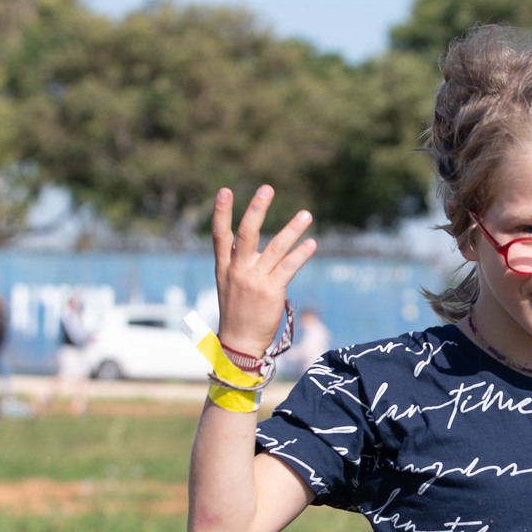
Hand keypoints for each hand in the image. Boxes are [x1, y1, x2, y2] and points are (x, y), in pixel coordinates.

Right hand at [212, 185, 316, 355]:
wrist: (240, 342)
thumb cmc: (237, 312)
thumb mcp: (229, 284)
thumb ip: (238, 261)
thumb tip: (251, 242)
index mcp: (224, 267)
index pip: (220, 235)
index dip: (222, 212)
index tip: (225, 190)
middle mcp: (238, 270)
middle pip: (247, 234)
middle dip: (258, 209)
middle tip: (268, 188)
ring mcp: (255, 280)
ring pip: (275, 248)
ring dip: (292, 229)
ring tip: (306, 213)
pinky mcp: (272, 291)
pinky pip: (289, 267)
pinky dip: (301, 254)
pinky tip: (311, 243)